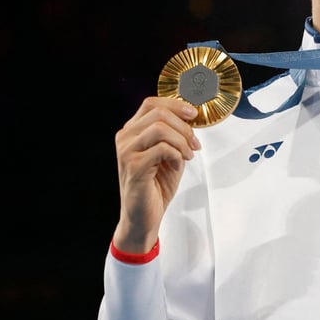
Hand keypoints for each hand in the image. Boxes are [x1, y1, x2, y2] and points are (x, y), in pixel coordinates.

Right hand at [112, 96, 201, 252]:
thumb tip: (191, 119)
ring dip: (181, 141)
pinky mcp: (133, 166)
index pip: (151, 103)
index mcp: (131, 131)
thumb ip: (176, 135)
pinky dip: (176, 155)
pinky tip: (177, 165)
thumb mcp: (169, 154)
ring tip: (187, 156)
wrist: (144, 216)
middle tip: (194, 144)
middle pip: (158, 113)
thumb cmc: (156, 185)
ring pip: (160, 128)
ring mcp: (127, 151)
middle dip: (183, 127)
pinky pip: (162, 149)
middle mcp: (125, 137)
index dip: (175, 105)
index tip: (193, 115)